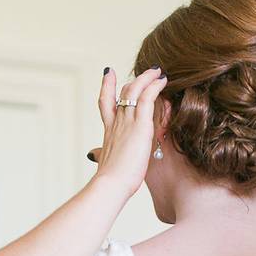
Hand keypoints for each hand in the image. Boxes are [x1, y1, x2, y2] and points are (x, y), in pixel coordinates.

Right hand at [91, 67, 167, 198]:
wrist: (111, 183)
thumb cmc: (110, 178)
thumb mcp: (105, 162)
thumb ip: (100, 155)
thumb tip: (92, 154)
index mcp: (109, 131)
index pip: (106, 103)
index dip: (107, 86)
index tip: (109, 72)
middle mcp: (117, 122)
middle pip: (123, 93)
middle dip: (134, 80)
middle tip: (147, 72)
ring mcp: (127, 122)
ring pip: (135, 90)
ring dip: (147, 78)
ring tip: (157, 71)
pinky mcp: (140, 125)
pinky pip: (147, 98)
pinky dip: (154, 86)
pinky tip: (162, 80)